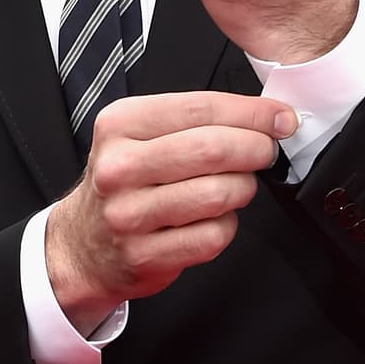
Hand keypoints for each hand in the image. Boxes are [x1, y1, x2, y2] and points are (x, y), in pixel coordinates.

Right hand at [45, 91, 296, 334]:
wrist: (83, 243)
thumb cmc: (125, 182)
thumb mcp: (141, 134)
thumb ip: (196, 120)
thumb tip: (268, 117)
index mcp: (119, 125)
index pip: (201, 108)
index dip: (253, 113)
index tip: (281, 118)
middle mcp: (119, 168)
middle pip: (212, 149)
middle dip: (256, 148)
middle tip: (265, 152)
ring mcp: (129, 215)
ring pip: (218, 195)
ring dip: (242, 189)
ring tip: (234, 187)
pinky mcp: (145, 255)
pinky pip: (213, 236)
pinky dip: (227, 226)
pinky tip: (213, 219)